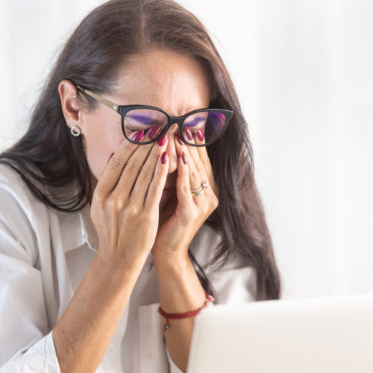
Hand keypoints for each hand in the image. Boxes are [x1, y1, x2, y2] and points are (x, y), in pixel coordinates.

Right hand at [90, 134, 168, 274]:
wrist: (119, 259)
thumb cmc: (113, 231)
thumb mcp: (101, 206)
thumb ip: (108, 184)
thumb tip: (115, 158)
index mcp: (101, 194)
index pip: (117, 161)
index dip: (131, 143)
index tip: (142, 129)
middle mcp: (113, 198)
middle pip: (132, 163)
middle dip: (147, 141)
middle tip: (159, 125)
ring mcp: (129, 207)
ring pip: (145, 172)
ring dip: (157, 151)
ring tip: (166, 135)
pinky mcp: (145, 215)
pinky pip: (155, 188)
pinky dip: (162, 170)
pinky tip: (169, 157)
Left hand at [152, 129, 217, 263]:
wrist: (165, 251)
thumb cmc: (164, 221)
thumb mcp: (169, 191)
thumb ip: (171, 172)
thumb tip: (162, 145)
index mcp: (207, 188)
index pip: (201, 158)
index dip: (193, 140)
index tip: (184, 121)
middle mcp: (210, 194)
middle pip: (200, 161)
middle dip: (190, 142)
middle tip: (182, 122)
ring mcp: (204, 204)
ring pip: (194, 172)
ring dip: (185, 152)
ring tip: (178, 134)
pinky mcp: (193, 212)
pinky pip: (187, 187)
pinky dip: (182, 171)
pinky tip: (177, 158)